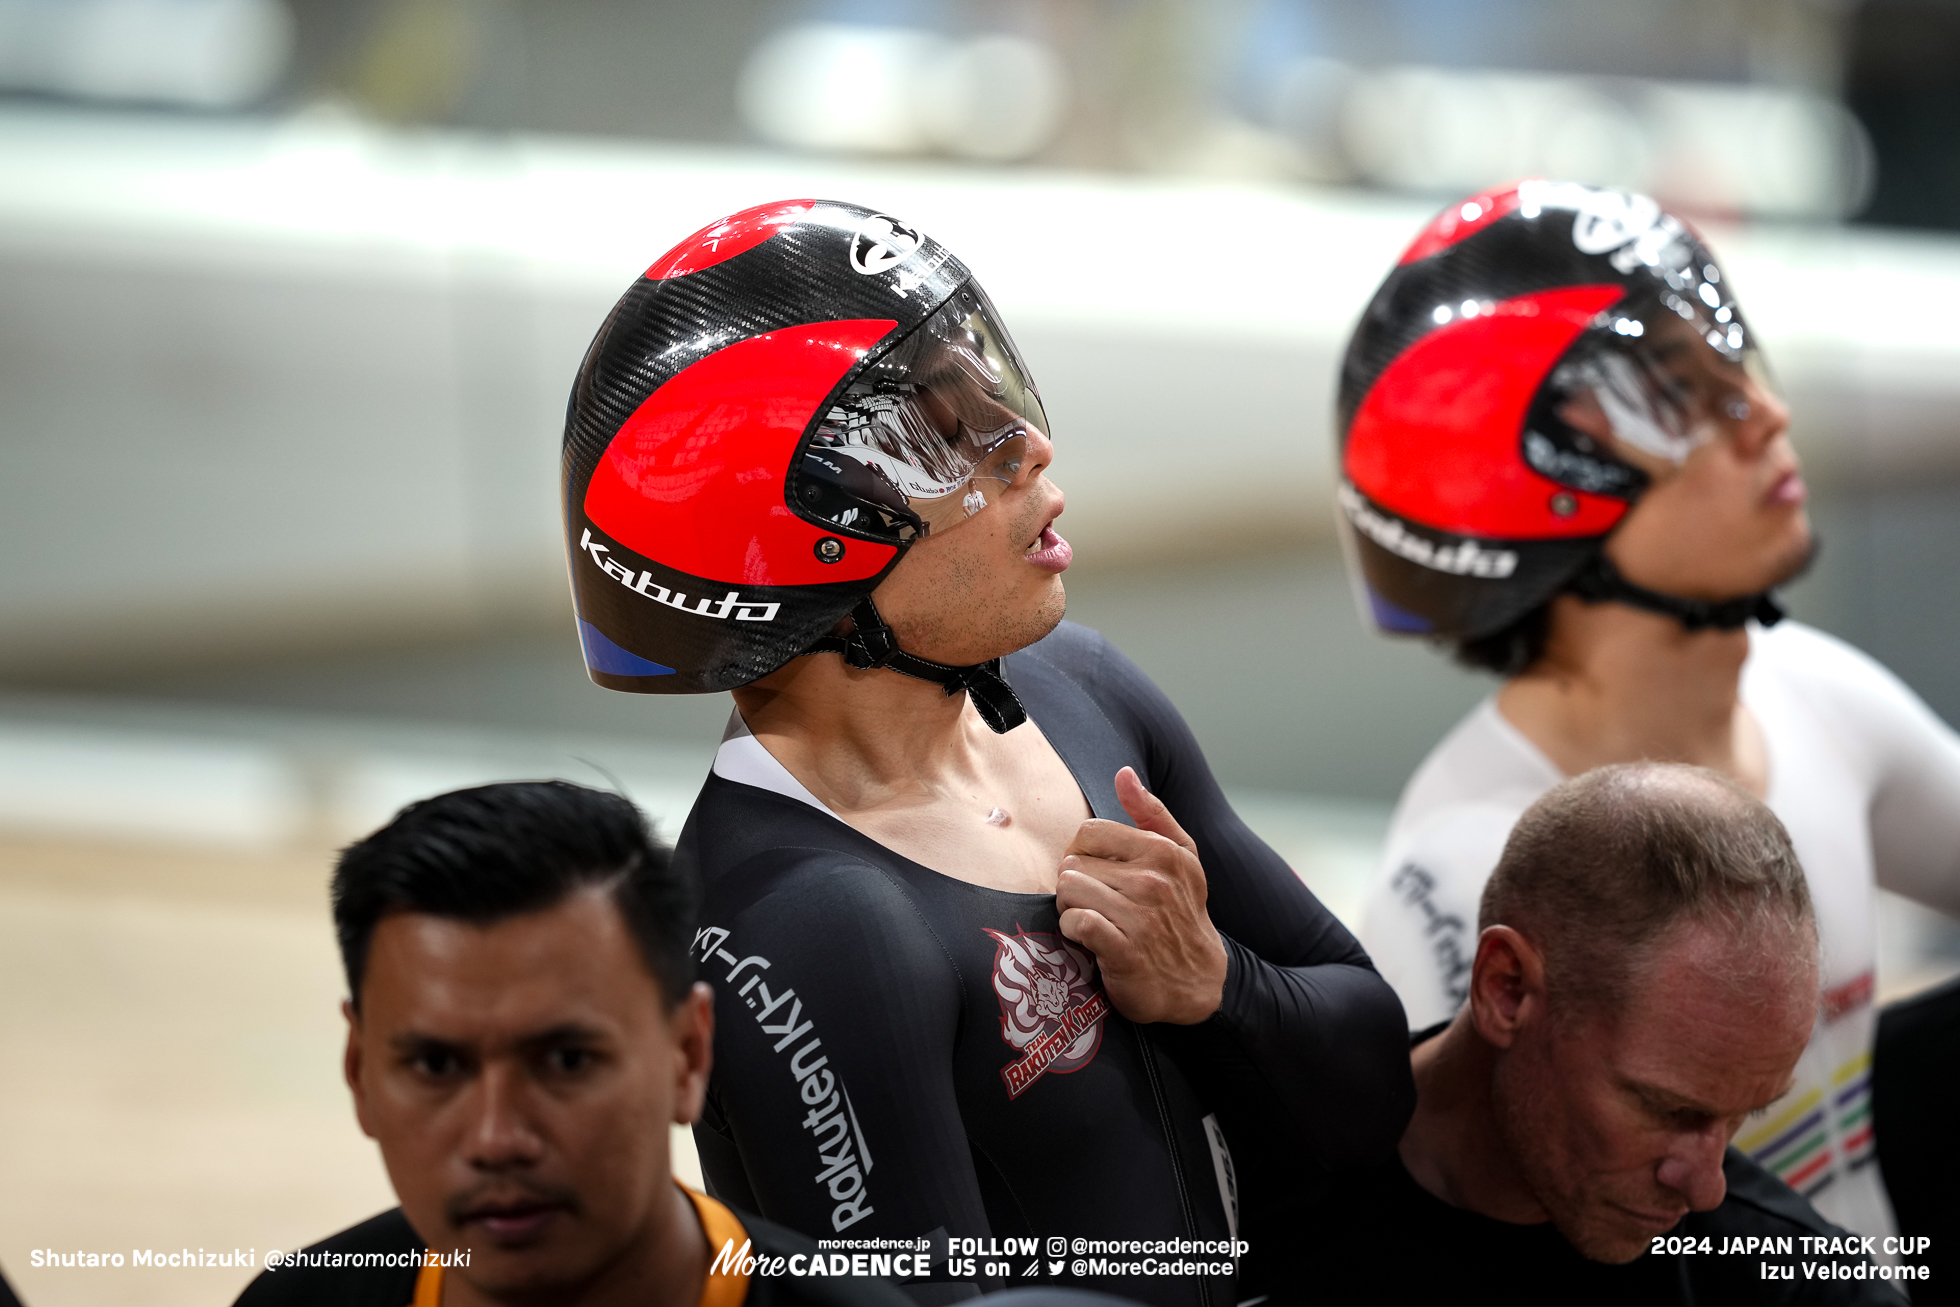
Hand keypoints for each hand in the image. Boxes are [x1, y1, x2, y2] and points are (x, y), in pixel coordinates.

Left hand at [1055, 767, 1226, 1024]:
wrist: (1199, 983)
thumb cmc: (1182, 913)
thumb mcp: (1181, 858)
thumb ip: (1151, 813)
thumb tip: (1123, 773)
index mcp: (1163, 851)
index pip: (1090, 832)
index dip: (1083, 854)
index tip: (1095, 873)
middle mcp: (1153, 881)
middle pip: (1073, 863)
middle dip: (1075, 883)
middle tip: (1093, 902)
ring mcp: (1141, 917)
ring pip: (1069, 890)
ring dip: (1070, 907)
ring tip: (1089, 917)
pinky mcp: (1125, 951)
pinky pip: (1076, 922)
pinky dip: (1072, 929)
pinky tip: (1086, 937)